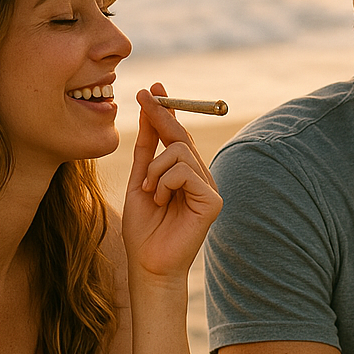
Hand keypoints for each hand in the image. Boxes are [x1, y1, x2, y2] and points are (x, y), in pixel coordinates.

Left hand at [121, 82, 222, 281]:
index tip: (151, 88)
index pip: (178, 136)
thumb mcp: (140, 180)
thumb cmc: (143, 228)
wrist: (148, 264)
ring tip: (150, 193)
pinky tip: (161, 202)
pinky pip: (184, 172)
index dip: (166, 110)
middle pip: (182, 136)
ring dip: (155, 170)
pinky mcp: (213, 201)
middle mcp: (201, 178)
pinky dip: (164, 183)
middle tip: (143, 97)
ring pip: (180, 152)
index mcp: (185, 174)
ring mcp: (210, 189)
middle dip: (161, 116)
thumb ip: (146, 150)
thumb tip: (148, 112)